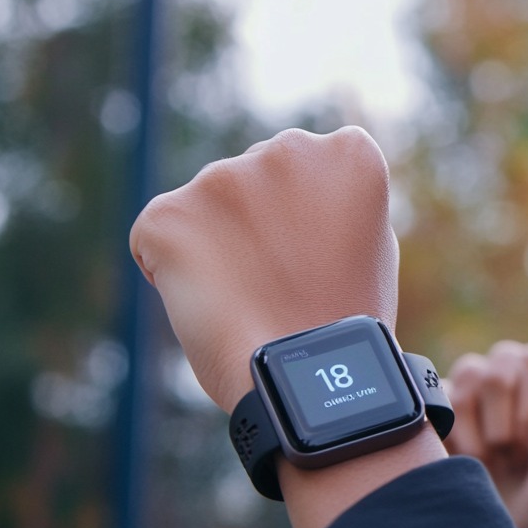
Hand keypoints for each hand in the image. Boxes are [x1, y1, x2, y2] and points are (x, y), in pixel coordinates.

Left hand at [130, 127, 400, 412]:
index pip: (311, 164)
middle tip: (277, 281)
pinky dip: (171, 270)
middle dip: (256, 219)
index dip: (307, 215)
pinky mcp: (167, 213)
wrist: (305, 378)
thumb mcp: (370, 243)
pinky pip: (157, 237)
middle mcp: (288, 149)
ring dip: (216, 244)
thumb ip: (333, 201)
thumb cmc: (344, 320)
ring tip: (248, 298)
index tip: (314, 254)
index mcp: (348, 153)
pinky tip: (211, 304)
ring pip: (206, 208)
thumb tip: (293, 192)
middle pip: (254, 177)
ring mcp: (222, 177)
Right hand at [446, 341, 527, 527]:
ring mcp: (490, 381)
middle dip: (501, 426)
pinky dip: (452, 433)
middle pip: (498, 368)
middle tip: (514, 457)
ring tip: (494, 458)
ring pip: (467, 375)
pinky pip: (439, 396)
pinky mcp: (454, 399)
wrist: (516, 527)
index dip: (527, 411)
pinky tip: (469, 456)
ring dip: (476, 430)